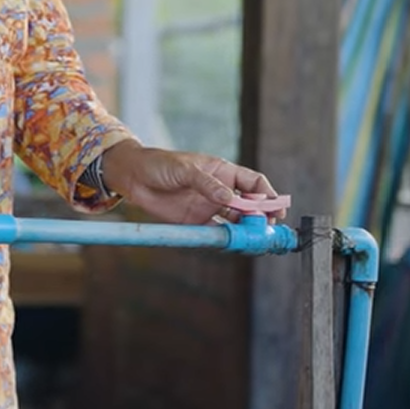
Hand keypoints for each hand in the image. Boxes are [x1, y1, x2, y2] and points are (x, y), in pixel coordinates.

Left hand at [98, 139, 286, 224]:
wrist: (133, 177)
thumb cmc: (160, 164)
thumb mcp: (185, 170)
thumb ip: (207, 184)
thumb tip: (229, 199)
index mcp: (222, 172)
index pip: (253, 183)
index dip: (268, 195)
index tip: (276, 208)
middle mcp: (220, 190)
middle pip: (250, 205)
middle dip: (262, 217)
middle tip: (267, 229)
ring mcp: (209, 207)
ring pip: (236, 220)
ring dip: (247, 230)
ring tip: (254, 240)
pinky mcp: (196, 222)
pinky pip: (217, 232)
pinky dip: (227, 239)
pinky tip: (234, 244)